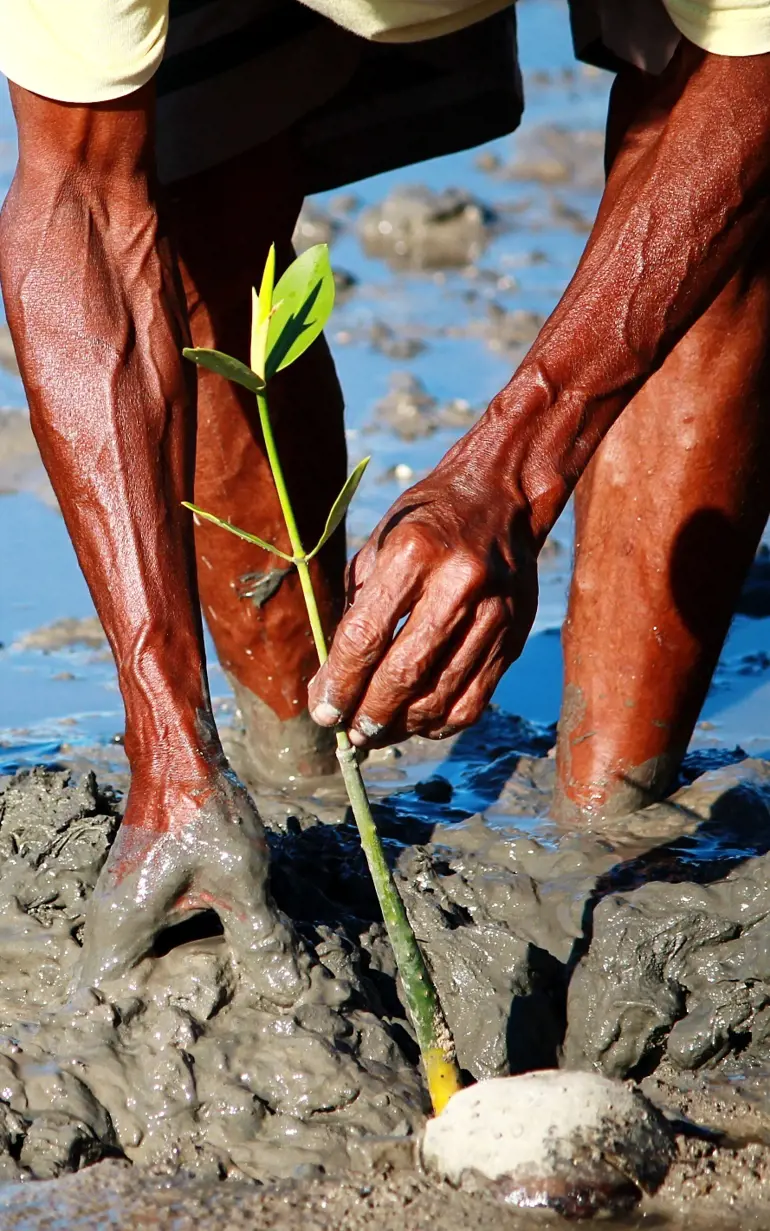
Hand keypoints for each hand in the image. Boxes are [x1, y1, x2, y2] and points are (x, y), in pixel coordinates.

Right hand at [78, 767, 306, 1004]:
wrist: (183, 751)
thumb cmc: (205, 811)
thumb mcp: (241, 880)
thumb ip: (259, 937)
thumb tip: (287, 988)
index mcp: (123, 925)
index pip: (108, 1000)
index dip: (143, 1023)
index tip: (186, 1034)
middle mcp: (112, 917)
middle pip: (127, 983)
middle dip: (171, 1002)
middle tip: (219, 1015)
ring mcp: (123, 899)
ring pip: (143, 956)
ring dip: (180, 970)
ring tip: (227, 987)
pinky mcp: (141, 885)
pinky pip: (153, 931)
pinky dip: (183, 944)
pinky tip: (222, 946)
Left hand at [308, 422, 539, 746]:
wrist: (500, 496)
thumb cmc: (425, 522)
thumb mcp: (379, 546)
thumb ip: (355, 610)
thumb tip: (333, 683)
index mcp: (413, 552)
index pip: (366, 636)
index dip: (340, 682)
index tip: (323, 711)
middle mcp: (459, 583)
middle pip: (405, 672)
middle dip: (369, 713)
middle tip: (349, 732)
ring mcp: (495, 612)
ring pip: (441, 694)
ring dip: (402, 726)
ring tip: (376, 733)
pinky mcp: (515, 636)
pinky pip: (475, 699)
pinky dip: (441, 722)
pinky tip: (417, 723)